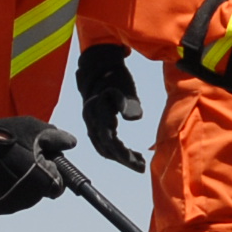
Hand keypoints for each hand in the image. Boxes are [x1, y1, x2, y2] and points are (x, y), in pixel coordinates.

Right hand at [0, 116, 76, 215]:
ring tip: (2, 162)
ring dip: (16, 182)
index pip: (59, 184)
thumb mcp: (35, 129)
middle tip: (18, 156)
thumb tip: (71, 143)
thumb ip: (57, 138)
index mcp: (46, 182)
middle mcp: (31, 199)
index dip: (52, 169)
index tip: (41, 158)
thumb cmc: (4, 138)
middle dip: (34, 176)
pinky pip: (1, 199)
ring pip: (20, 195)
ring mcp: (10, 206)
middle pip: (39, 190)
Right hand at [75, 45, 147, 172]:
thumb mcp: (125, 87)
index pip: (110, 142)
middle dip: (123, 159)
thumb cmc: (115, 75)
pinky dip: (113, 149)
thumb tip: (135, 119)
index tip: (139, 163)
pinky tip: (126, 151)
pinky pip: (101, 141)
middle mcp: (91, 120)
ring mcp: (90, 122)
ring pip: (102, 146)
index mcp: (98, 113)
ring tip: (137, 161)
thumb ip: (129, 103)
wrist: (99, 65)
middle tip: (141, 166)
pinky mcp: (93, 122)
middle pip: (105, 148)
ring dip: (118, 156)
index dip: (124, 155)